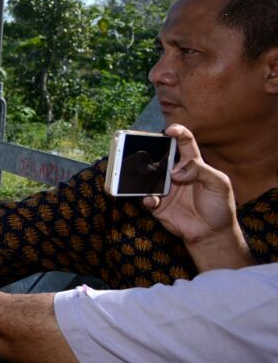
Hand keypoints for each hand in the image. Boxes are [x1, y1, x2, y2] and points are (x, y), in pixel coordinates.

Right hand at [143, 124, 252, 268]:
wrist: (212, 233)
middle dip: (152, 150)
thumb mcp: (219, 184)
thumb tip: (175, 171)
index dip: (178, 133)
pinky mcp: (159, 205)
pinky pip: (147, 198)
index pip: (185, 143)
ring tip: (143, 175)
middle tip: (145, 148)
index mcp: (193, 164)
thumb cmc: (219, 205)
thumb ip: (201, 171)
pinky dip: (146, 198)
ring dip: (144, 174)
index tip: (170, 130)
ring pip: (149, 176)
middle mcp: (176, 173)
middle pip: (161, 156)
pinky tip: (152, 200)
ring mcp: (166, 189)